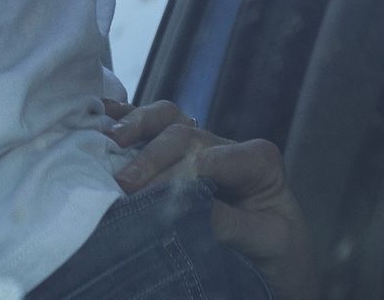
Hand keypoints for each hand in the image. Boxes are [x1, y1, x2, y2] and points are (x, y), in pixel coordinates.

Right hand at [104, 100, 319, 299]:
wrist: (279, 268)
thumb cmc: (279, 254)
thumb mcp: (268, 241)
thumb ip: (231, 223)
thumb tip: (183, 209)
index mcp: (258, 160)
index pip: (209, 159)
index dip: (175, 176)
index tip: (148, 198)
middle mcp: (227, 146)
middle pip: (183, 136)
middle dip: (150, 157)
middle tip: (123, 183)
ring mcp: (201, 148)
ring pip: (166, 119)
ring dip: (135, 126)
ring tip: (110, 139)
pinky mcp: (180, 157)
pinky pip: (152, 129)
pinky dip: (128, 118)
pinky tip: (104, 116)